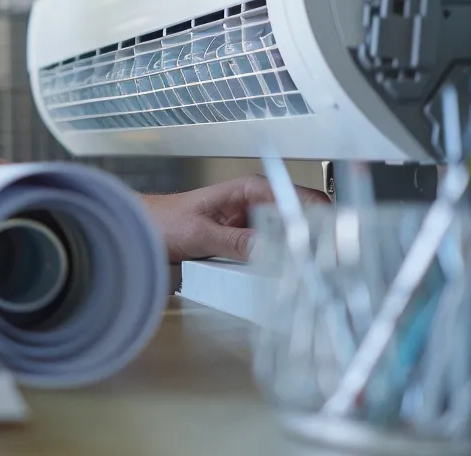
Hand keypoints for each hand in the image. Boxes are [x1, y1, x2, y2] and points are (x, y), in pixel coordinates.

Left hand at [142, 174, 330, 261]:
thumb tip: (269, 249)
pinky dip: (280, 265)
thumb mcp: (200, 233)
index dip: (319, 218)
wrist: (140, 230)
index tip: (330, 241)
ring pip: (288, 240)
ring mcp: (252, 226)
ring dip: (298, 256)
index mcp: (249, 190)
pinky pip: (271, 255)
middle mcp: (256, 205)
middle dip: (314, 240)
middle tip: (326, 265)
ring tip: (311, 276)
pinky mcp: (245, 245)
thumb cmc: (163, 220)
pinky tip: (286, 279)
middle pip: (300, 221)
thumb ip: (234, 241)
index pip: (298, 198)